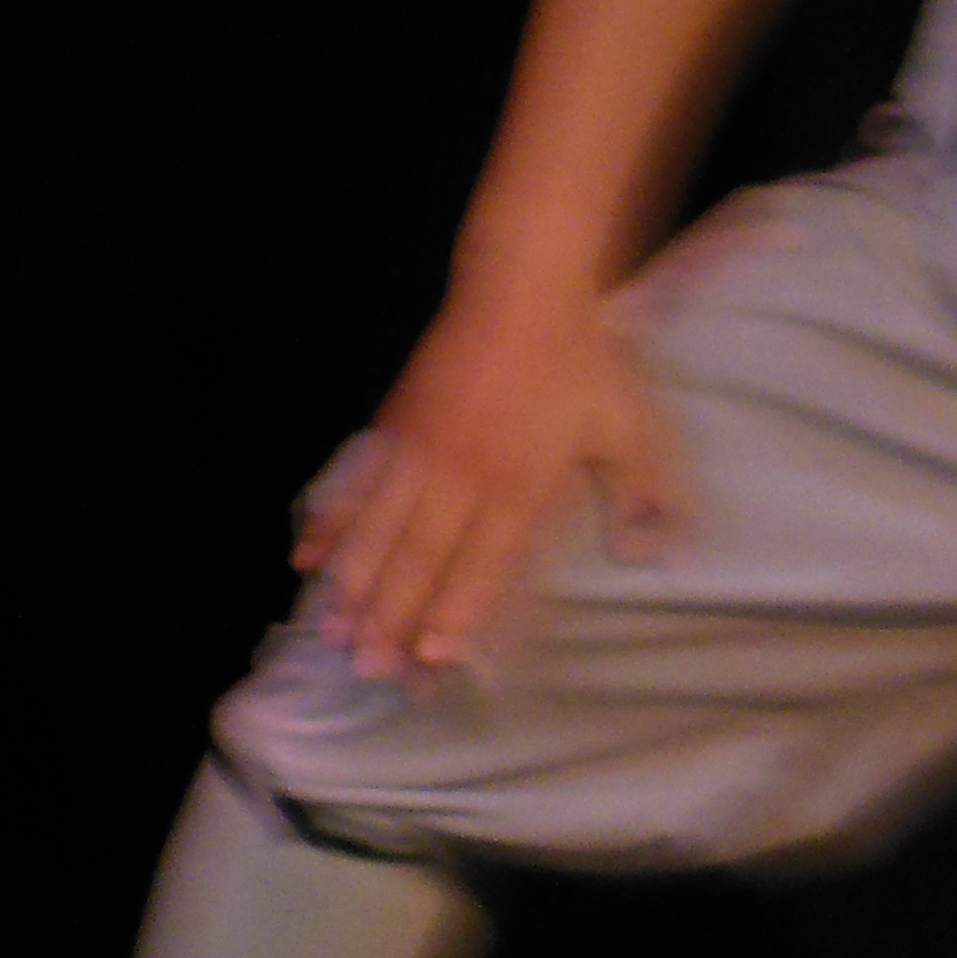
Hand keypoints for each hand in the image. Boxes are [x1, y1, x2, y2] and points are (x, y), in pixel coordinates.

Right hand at [296, 268, 690, 675]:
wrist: (523, 289)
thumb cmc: (582, 363)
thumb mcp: (626, 430)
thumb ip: (636, 494)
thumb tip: (649, 555)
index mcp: (520, 483)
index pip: (484, 563)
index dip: (456, 611)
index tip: (431, 656)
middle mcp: (464, 474)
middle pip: (421, 559)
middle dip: (393, 618)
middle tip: (368, 668)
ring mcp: (422, 449)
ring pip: (379, 530)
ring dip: (353, 585)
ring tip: (330, 630)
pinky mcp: (395, 426)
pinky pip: (356, 484)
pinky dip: (332, 523)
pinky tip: (308, 557)